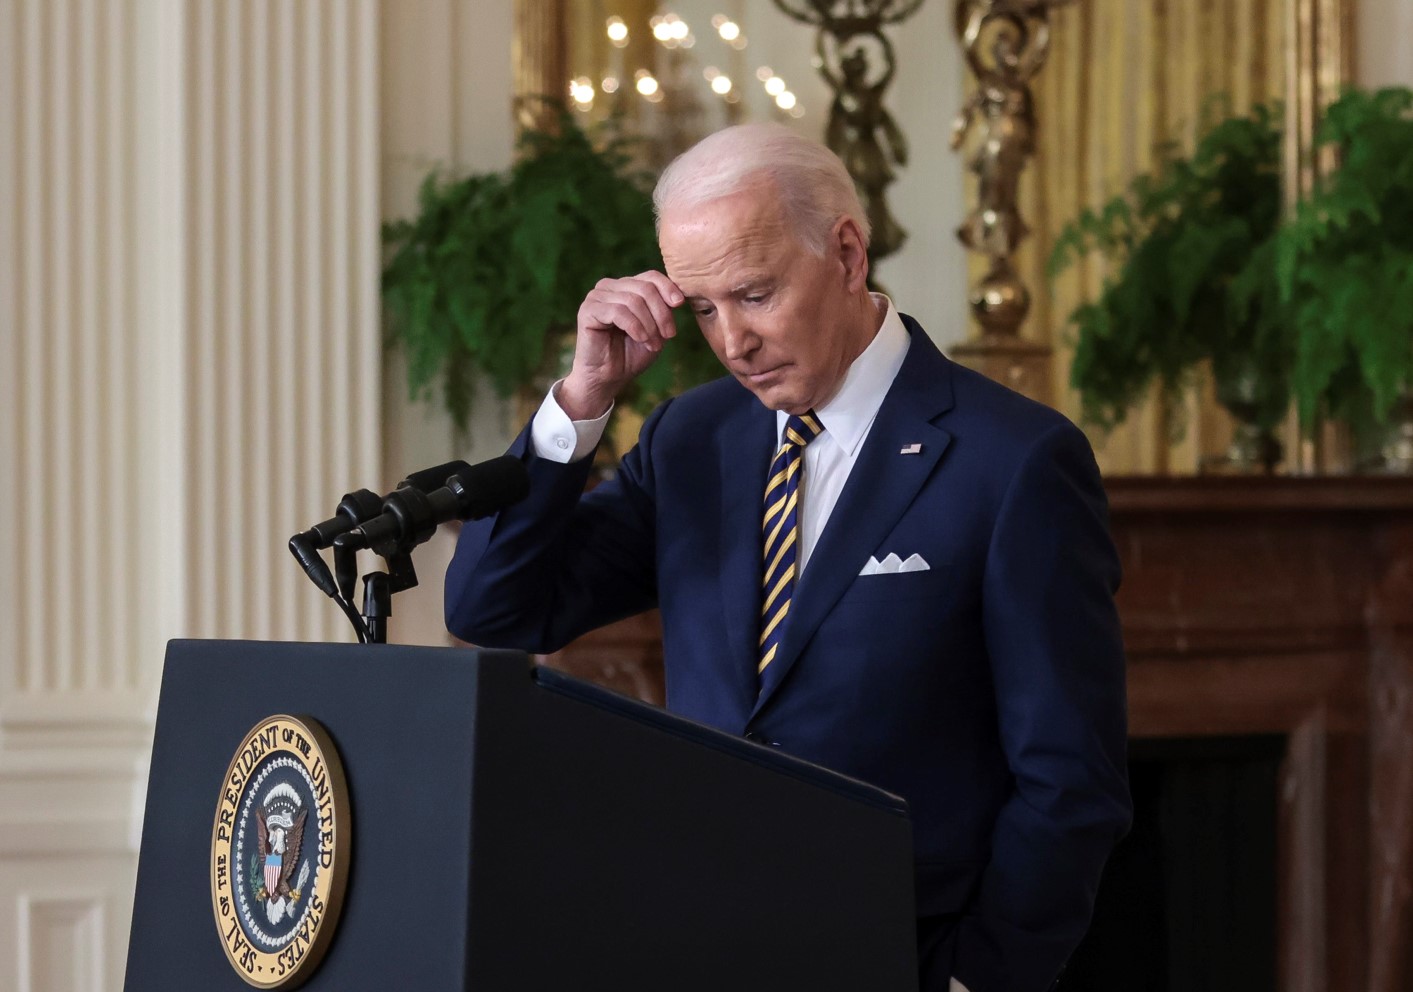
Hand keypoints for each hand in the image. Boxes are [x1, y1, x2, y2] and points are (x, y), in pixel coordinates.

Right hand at [559, 271, 682, 419]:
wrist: (608, 378)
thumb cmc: (631, 354)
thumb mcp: (655, 329)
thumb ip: (663, 310)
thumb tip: (678, 296)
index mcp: (625, 287)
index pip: (650, 276)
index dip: (668, 288)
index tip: (679, 304)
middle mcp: (609, 287)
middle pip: (645, 288)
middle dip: (661, 314)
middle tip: (668, 336)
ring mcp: (596, 297)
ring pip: (633, 300)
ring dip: (649, 325)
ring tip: (653, 344)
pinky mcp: (587, 310)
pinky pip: (618, 311)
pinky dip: (635, 326)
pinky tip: (640, 339)